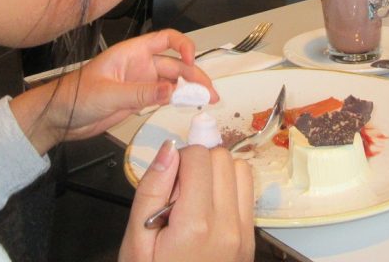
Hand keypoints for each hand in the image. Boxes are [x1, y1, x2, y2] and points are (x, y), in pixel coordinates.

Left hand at [9, 30, 217, 153]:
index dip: (182, 45)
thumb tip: (171, 91)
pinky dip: (178, 100)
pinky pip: (164, 96)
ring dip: (190, 89)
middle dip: (194, 75)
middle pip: (174, 64)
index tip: (192, 59)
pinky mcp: (138, 100)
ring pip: (172, 81)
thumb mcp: (108, 94)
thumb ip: (140, 93)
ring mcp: (140, 83)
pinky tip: (188, 105)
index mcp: (131, 53)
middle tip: (209, 91)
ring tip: (205, 100)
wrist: (58, 118)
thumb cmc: (74, 96)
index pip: (165, 39)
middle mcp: (139, 65)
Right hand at [121, 141, 254, 261]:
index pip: (199, 156)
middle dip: (198, 164)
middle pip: (222, 157)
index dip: (177, 161)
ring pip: (240, 170)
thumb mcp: (137, 240)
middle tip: (177, 194)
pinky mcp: (251, 239)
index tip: (166, 185)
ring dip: (217, 173)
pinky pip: (247, 193)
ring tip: (193, 199)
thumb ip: (152, 189)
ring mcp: (244, 234)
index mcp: (197, 225)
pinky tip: (207, 210)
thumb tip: (169, 148)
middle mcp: (229, 226)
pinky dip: (229, 189)